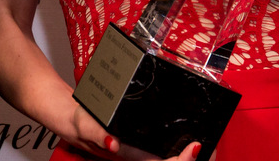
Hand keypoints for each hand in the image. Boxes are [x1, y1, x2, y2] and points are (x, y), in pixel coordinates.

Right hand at [62, 104, 201, 160]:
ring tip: (202, 143)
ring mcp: (142, 153)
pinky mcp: (142, 147)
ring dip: (187, 156)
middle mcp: (139, 156)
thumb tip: (112, 143)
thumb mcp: (85, 124)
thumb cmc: (79, 124)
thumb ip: (96, 133)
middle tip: (207, 144)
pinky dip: (180, 150)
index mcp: (130, 154)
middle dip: (191, 159)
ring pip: (169, 160)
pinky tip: (188, 142)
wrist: (72, 121)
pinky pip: (165, 153)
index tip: (195, 147)